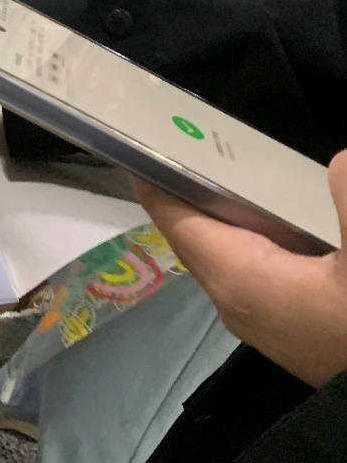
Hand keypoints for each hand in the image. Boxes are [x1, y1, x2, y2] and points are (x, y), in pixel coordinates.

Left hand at [136, 151, 346, 387]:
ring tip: (235, 164)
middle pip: (196, 230)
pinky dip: (261, 230)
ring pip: (228, 247)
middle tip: (194, 138)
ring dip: (229, 208)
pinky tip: (289, 211)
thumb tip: (337, 164)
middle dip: (189, 184)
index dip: (156, 176)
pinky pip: (259, 262)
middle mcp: (236, 299)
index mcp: (239, 279)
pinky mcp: (293, 325)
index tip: (135, 138)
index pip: (176, 218)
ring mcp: (263, 317)